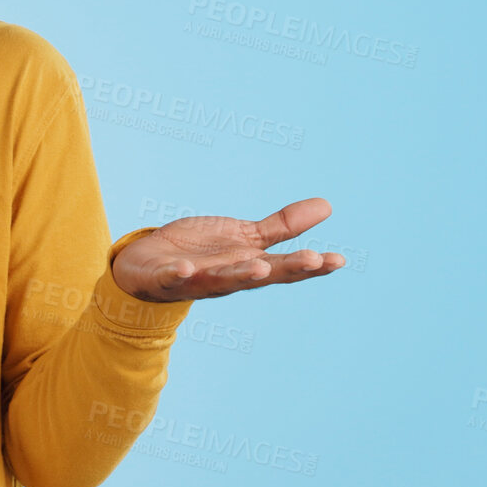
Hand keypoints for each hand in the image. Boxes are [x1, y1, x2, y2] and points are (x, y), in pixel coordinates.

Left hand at [110, 197, 345, 302]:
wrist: (149, 265)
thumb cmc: (202, 253)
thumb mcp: (246, 237)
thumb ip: (282, 228)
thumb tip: (327, 206)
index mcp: (249, 267)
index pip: (284, 268)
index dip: (311, 266)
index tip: (337, 259)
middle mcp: (227, 278)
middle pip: (259, 276)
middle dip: (285, 269)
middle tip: (312, 260)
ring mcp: (195, 280)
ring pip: (220, 280)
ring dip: (240, 275)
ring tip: (260, 267)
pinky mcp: (163, 278)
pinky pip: (171, 279)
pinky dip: (178, 275)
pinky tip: (185, 268)